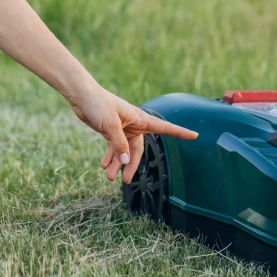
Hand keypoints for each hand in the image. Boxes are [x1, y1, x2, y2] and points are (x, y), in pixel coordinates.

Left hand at [69, 82, 197, 183]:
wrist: (82, 96)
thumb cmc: (98, 104)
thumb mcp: (110, 124)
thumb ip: (119, 143)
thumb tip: (126, 162)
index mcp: (139, 118)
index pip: (164, 127)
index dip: (180, 132)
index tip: (195, 135)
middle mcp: (133, 124)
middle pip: (137, 150)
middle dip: (131, 165)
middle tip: (125, 180)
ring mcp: (122, 128)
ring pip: (123, 151)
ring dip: (117, 164)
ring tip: (109, 177)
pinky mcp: (110, 131)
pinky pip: (113, 148)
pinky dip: (109, 157)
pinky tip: (103, 166)